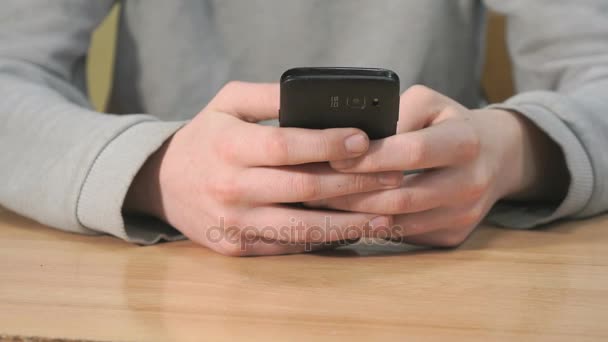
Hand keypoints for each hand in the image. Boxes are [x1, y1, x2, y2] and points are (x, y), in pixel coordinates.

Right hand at [124, 82, 401, 255]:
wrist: (163, 184)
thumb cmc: (205, 138)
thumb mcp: (227, 103)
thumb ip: (269, 96)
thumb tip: (318, 97)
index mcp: (228, 147)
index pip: (286, 146)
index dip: (328, 143)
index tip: (365, 140)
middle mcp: (230, 188)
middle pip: (304, 188)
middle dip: (354, 183)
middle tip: (393, 178)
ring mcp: (234, 224)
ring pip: (302, 227)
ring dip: (348, 223)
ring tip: (384, 216)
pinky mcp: (238, 248)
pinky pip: (288, 245)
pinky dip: (322, 239)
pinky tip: (349, 230)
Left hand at [306, 85, 567, 246]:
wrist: (494, 157)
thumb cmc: (449, 123)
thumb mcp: (428, 103)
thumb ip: (395, 113)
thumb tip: (353, 137)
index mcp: (465, 141)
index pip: (413, 152)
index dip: (371, 157)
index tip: (335, 157)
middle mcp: (470, 183)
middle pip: (402, 197)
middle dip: (353, 193)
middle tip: (316, 186)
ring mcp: (463, 215)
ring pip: (399, 224)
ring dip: (356, 215)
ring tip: (322, 203)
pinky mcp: (453, 236)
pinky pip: (405, 236)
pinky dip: (372, 227)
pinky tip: (348, 215)